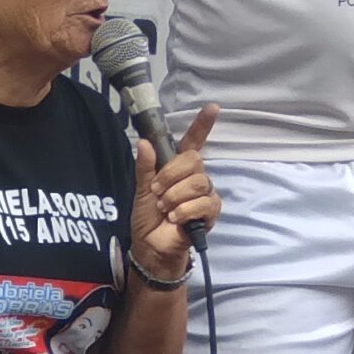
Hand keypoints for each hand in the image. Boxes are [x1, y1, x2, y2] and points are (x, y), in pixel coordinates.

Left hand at [131, 104, 220, 271]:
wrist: (151, 246)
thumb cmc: (148, 218)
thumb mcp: (142, 190)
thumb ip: (145, 167)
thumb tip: (143, 142)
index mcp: (178, 168)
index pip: (194, 141)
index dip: (202, 125)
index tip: (212, 108)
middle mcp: (195, 177)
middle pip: (193, 160)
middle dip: (170, 176)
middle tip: (157, 192)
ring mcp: (205, 194)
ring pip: (198, 182)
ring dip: (175, 196)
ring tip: (164, 208)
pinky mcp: (211, 212)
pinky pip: (204, 202)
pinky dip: (185, 210)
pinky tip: (175, 218)